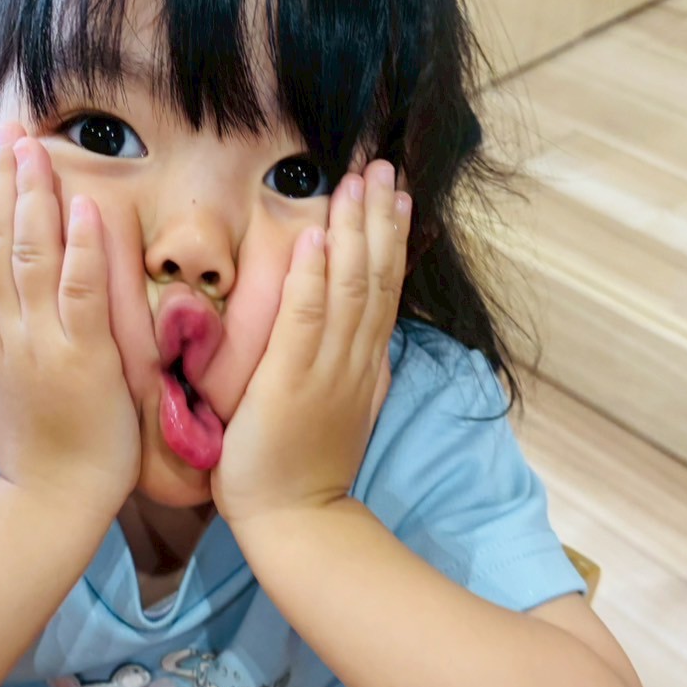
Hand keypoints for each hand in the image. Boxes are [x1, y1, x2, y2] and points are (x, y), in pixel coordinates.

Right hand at [0, 124, 139, 518]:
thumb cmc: (39, 442)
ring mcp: (40, 342)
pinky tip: (83, 209)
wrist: (49, 498)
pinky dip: (81, 249)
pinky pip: (79, 293)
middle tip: (7, 132)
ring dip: (33, 199)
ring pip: (30, 257)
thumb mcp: (1, 379)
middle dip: (2, 183)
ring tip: (34, 149)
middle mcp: (8, 329)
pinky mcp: (80, 359)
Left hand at [211, 160, 409, 529]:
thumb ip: (353, 373)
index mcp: (363, 364)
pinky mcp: (292, 381)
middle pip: (375, 276)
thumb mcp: (340, 411)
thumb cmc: (303, 469)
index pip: (383, 290)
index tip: (394, 194)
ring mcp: (328, 369)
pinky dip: (315, 276)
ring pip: (351, 286)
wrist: (298, 521)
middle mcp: (354, 359)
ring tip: (357, 181)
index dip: (389, 239)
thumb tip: (369, 341)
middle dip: (378, 217)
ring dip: (354, 230)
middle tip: (381, 165)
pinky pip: (307, 318)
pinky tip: (318, 237)